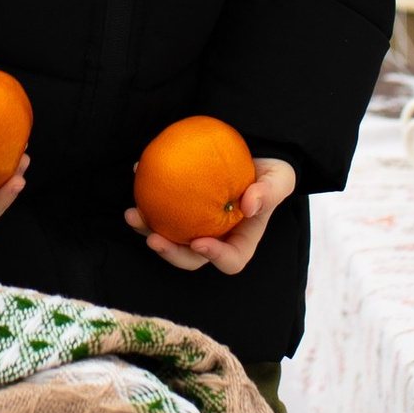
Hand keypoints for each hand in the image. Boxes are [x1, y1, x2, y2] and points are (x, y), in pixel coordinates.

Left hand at [125, 154, 295, 277]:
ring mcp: (195, 225)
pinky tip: (137, 171)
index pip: (231, 260)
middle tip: (153, 238)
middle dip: (170, 253)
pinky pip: (160, 208)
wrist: (254, 151)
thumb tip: (250, 205)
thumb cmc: (270, 171)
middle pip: (192, 257)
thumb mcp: (280, 178)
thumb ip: (269, 192)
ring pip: (169, 236)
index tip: (199, 242)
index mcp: (241, 240)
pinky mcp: (179, 208)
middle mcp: (216, 238)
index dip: (215, 257)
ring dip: (147, 229)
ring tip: (133, 214)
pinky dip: (147, 195)